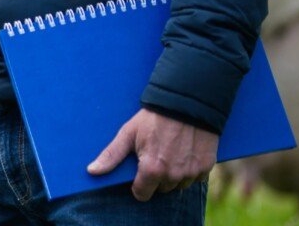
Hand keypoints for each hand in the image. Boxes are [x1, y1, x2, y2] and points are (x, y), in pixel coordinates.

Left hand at [88, 107, 217, 200]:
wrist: (187, 104)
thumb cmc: (154, 118)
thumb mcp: (128, 134)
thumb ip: (111, 156)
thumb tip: (92, 171)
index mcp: (152, 170)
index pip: (142, 194)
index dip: (137, 185)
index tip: (137, 174)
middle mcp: (173, 175)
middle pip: (161, 189)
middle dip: (155, 178)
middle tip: (154, 156)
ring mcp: (192, 172)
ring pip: (178, 185)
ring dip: (173, 175)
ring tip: (169, 153)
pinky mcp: (207, 166)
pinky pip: (195, 178)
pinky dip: (189, 169)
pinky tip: (183, 153)